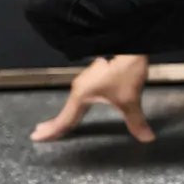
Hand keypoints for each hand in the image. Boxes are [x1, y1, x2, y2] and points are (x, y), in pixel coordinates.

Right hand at [30, 54, 155, 142]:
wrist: (130, 43)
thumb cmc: (125, 72)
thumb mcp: (130, 99)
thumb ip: (136, 121)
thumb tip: (147, 139)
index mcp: (82, 95)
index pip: (65, 119)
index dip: (52, 131)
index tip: (36, 138)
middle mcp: (79, 88)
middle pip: (64, 111)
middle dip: (52, 124)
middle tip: (37, 133)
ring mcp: (85, 81)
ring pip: (71, 103)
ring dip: (63, 115)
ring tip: (55, 125)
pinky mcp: (93, 77)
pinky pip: (79, 97)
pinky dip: (73, 107)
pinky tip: (77, 108)